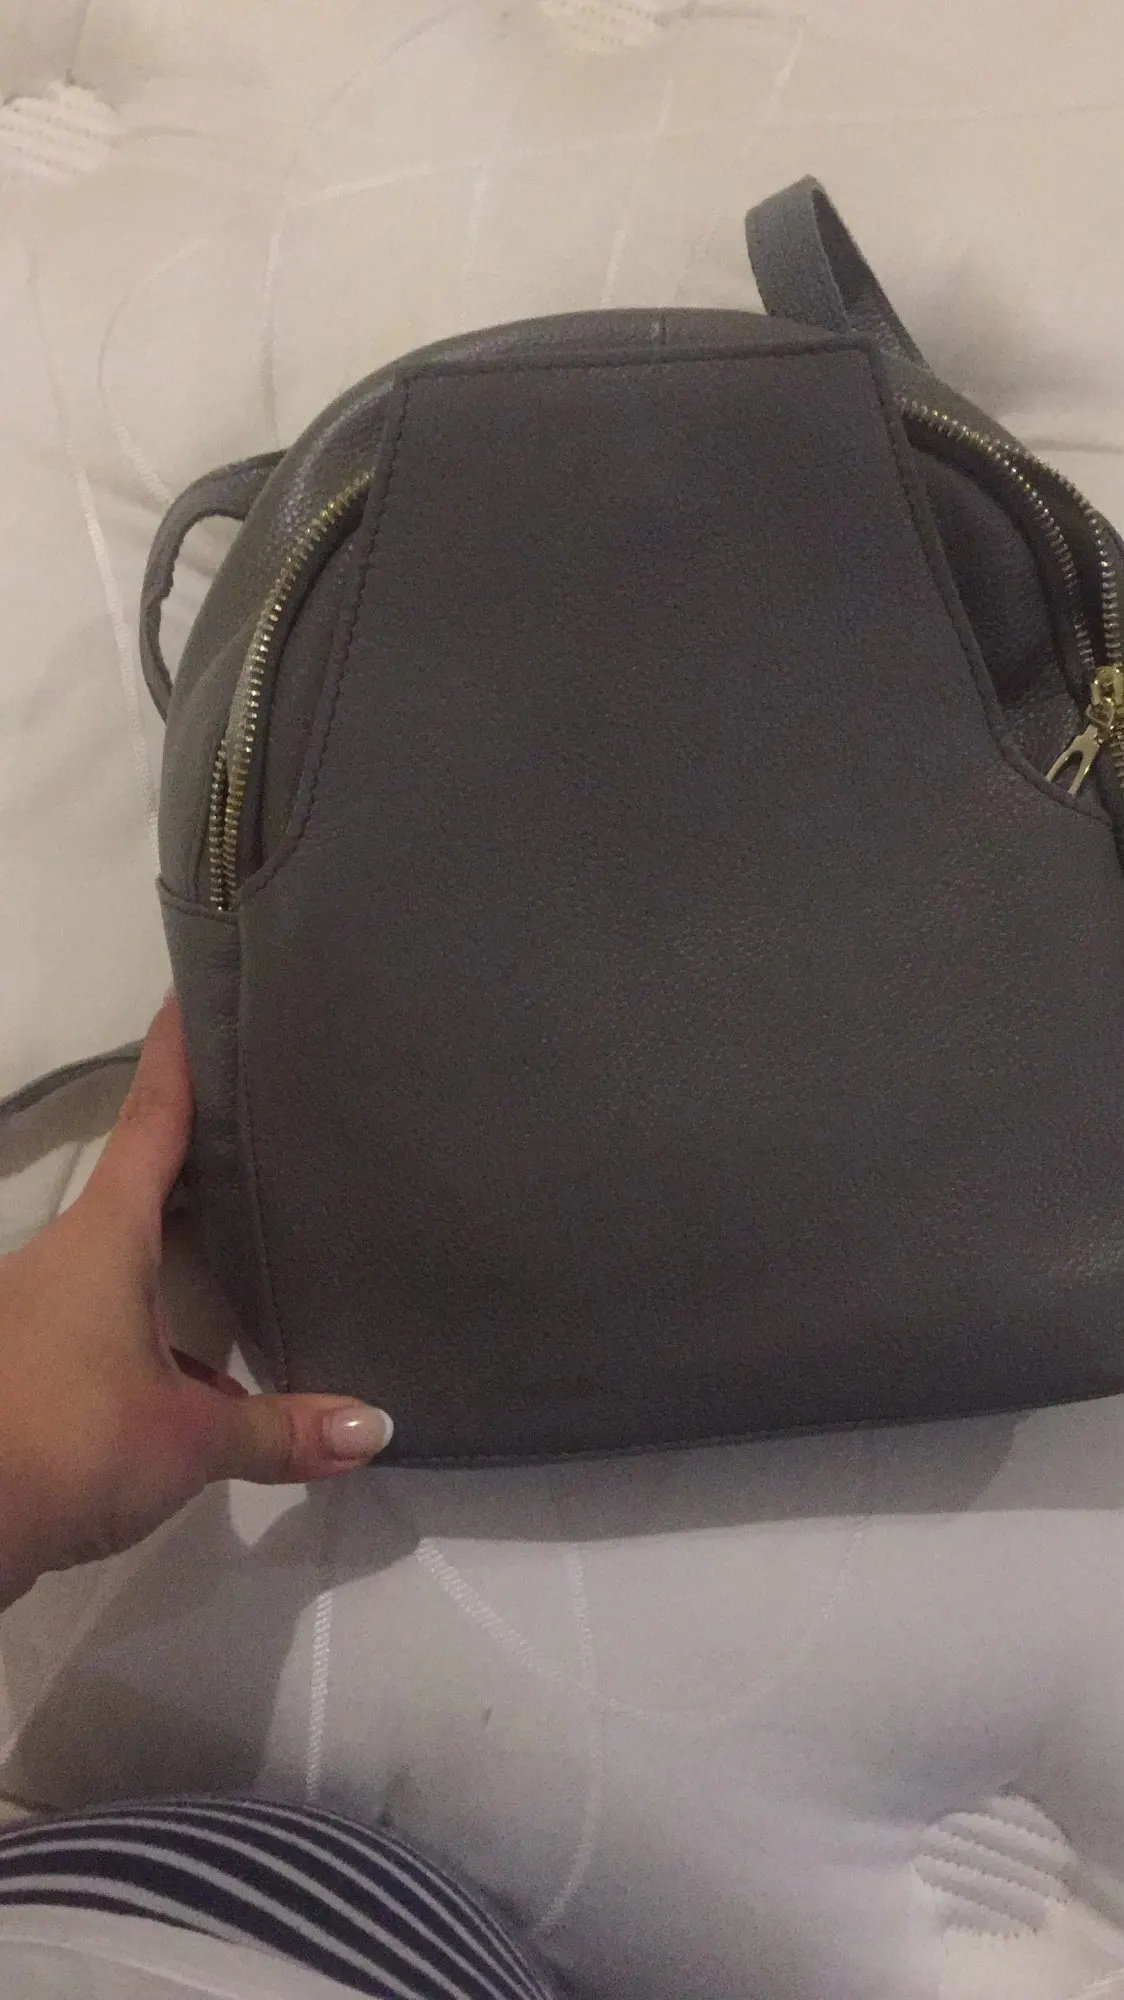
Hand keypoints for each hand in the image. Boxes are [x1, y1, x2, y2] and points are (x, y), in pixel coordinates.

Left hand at [0, 997, 392, 1610]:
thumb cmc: (64, 1441)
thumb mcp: (187, 1439)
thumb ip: (279, 1430)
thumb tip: (375, 1428)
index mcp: (106, 1236)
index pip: (151, 1117)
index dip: (177, 1051)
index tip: (194, 988)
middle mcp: (71, 1257)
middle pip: (146, 1186)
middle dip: (205, 1159)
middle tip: (276, 1127)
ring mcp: (46, 1315)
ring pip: (130, 1264)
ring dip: (187, 1259)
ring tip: (270, 1250)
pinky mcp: (38, 1373)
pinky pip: (116, 1330)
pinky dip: (166, 1338)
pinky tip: (220, 1377)